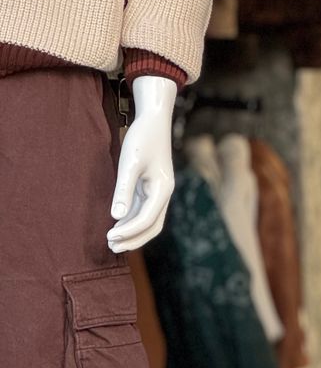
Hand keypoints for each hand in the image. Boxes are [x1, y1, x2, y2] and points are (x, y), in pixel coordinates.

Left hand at [108, 77, 177, 252]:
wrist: (153, 120)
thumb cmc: (142, 138)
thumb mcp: (129, 163)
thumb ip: (123, 190)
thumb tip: (115, 217)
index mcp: (163, 189)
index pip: (147, 219)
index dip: (128, 231)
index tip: (109, 237)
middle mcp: (164, 193)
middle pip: (152, 226)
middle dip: (134, 239)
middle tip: (112, 247)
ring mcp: (159, 191)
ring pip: (149, 220)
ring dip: (132, 232)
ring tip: (112, 242)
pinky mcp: (151, 187)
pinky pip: (143, 210)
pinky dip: (131, 220)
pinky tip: (117, 224)